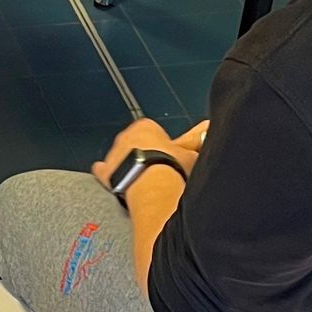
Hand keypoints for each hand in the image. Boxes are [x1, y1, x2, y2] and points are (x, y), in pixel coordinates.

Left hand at [89, 119, 207, 189]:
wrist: (152, 185)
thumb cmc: (172, 167)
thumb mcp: (191, 154)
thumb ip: (195, 146)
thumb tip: (208, 140)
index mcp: (146, 126)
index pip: (152, 132)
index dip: (160, 145)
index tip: (166, 155)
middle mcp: (127, 136)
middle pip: (134, 144)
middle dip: (143, 154)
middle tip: (155, 169)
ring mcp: (114, 153)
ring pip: (120, 157)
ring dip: (128, 165)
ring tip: (141, 180)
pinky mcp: (105, 172)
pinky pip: (103, 171)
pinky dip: (109, 175)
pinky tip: (116, 181)